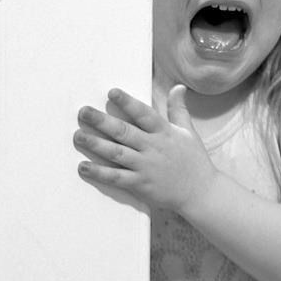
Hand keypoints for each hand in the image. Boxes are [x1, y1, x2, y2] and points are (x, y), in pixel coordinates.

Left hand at [74, 85, 213, 211]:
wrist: (201, 193)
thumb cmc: (195, 161)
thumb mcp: (189, 132)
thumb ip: (179, 109)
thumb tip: (178, 87)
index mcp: (165, 133)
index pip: (144, 114)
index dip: (128, 103)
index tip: (112, 92)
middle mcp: (153, 147)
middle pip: (124, 132)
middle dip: (102, 121)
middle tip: (83, 112)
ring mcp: (146, 167)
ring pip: (117, 153)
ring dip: (96, 144)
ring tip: (78, 136)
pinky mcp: (141, 184)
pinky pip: (117, 177)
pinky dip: (100, 172)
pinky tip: (83, 167)